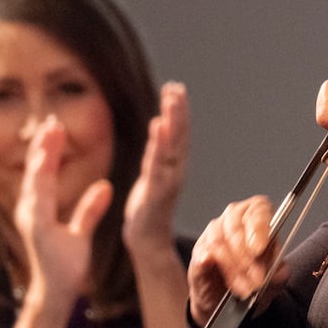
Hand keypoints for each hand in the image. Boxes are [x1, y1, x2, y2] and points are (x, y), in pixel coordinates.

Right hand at [15, 117, 111, 306]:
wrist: (56, 293)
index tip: (57, 127)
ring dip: (41, 156)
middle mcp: (32, 211)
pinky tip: (46, 164)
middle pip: (36, 171)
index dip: (50, 150)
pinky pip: (40, 200)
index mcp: (41, 209)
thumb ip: (90, 209)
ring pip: (35, 181)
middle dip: (43, 145)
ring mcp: (32, 220)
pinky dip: (42, 180)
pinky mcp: (37, 229)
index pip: (46, 173)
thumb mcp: (81, 232)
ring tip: (48, 134)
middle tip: (52, 120)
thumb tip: (105, 187)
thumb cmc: (66, 266)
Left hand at [123, 81, 189, 258]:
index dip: (180, 111)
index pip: (179, 134)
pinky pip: (159, 163)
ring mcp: (168, 180)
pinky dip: (159, 143)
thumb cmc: (148, 208)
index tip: (176, 88)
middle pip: (180, 135)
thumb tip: (160, 127)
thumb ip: (158, 152)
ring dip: (174, 120)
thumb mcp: (154, 175)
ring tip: (171, 98)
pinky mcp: (157, 192)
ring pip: (173, 145)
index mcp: (174, 165)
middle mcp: (175, 170)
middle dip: (179, 111)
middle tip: (176, 87)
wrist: (146, 240)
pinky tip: (157, 124)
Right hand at [188, 195, 285, 322]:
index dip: (259, 227)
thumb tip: (278, 271)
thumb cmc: (252, 277)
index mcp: (256, 216)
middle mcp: (233, 219)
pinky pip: (204, 253)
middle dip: (247, 256)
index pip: (258, 208)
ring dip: (234, 268)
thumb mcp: (273, 275)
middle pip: (236, 225)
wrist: (226, 297)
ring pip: (220, 241)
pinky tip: (219, 273)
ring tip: (246, 288)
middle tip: (257, 279)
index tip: (259, 248)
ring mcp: (213, 233)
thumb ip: (279, 271)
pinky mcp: (199, 251)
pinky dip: (211, 263)